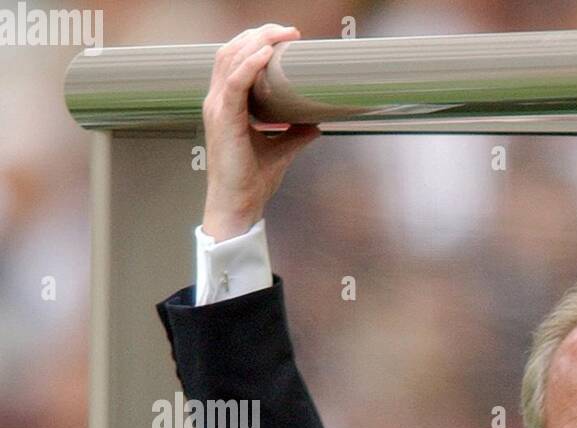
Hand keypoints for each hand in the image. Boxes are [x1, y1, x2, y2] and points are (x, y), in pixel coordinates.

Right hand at [201, 23, 320, 240]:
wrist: (239, 205)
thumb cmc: (252, 181)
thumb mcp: (281, 151)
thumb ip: (295, 134)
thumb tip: (317, 124)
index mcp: (227, 104)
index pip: (237, 60)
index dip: (258, 43)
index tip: (286, 38)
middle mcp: (218, 100)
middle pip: (233, 50)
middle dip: (260, 34)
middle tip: (290, 31)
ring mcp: (217, 108)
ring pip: (231, 59)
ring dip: (257, 42)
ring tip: (282, 34)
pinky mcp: (223, 119)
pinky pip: (235, 82)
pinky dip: (250, 64)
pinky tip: (267, 54)